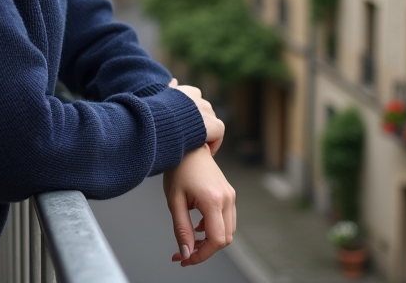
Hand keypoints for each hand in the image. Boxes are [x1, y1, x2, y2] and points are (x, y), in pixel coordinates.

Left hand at [162, 147, 236, 266]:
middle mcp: (227, 199)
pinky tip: (197, 228)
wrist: (189, 146)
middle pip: (224, 239)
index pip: (216, 240)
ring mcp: (230, 196)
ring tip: (189, 241)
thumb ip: (182, 230)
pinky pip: (227, 220)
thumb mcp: (175, 202)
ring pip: (228, 231)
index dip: (202, 255)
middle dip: (205, 250)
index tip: (185, 259)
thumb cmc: (179, 169)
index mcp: (214, 200)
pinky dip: (214, 229)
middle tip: (183, 253)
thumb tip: (187, 253)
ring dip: (210, 241)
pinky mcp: (229, 194)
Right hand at [168, 79, 223, 153]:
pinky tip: (202, 150)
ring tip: (194, 145)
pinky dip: (213, 143)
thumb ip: (169, 90)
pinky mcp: (216, 125)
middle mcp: (201, 100)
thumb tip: (174, 81)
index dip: (188, 116)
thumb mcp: (161, 99)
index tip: (180, 126)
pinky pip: (218, 135)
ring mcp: (209, 112)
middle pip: (202, 114)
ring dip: (204, 134)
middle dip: (197, 125)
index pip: (193, 102)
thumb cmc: (157, 114)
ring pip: (210, 124)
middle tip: (186, 138)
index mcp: (188, 92)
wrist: (165, 124)